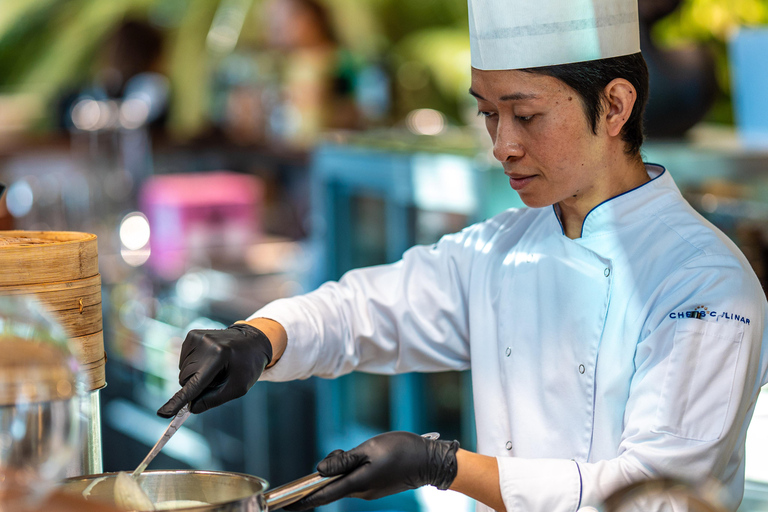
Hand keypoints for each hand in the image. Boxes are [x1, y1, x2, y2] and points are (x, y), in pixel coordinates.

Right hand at [157, 323, 271, 416]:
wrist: (253, 340)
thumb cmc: (247, 366)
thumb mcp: (238, 388)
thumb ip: (213, 400)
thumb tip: (190, 407)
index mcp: (219, 357)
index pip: (195, 384)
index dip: (178, 402)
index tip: (162, 414)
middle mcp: (205, 344)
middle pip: (186, 380)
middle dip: (197, 385)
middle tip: (218, 377)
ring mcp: (197, 337)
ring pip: (183, 371)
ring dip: (196, 374)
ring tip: (216, 366)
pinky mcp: (192, 335)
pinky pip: (184, 361)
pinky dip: (194, 365)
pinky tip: (209, 359)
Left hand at [284, 431, 459, 510]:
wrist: (429, 461)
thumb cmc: (401, 451)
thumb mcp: (369, 449)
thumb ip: (343, 459)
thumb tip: (319, 469)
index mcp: (357, 483)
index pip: (323, 495)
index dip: (303, 501)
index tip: (285, 505)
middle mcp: (361, 492)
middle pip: (332, 488)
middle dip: (320, 480)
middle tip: (322, 463)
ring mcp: (370, 491)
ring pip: (344, 482)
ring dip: (337, 472)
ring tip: (345, 451)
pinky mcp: (377, 486)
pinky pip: (355, 480)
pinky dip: (349, 471)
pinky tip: (357, 456)